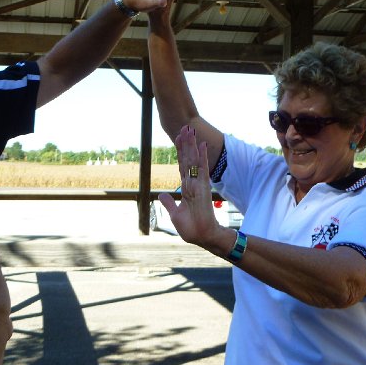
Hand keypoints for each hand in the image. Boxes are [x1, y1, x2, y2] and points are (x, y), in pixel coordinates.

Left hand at [158, 125, 219, 247]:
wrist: (202, 237)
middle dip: (185, 144)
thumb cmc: (191, 228)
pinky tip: (202, 145)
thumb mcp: (175, 214)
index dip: (180, 152)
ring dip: (192, 145)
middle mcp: (193, 183)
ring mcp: (199, 184)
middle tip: (184, 128)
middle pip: (188, 159)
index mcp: (186, 188)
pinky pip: (203, 169)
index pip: (182, 166)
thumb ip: (169, 203)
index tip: (178, 138)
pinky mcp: (204, 188)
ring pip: (194, 160)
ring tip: (190, 131)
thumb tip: (161, 195)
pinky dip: (202, 157)